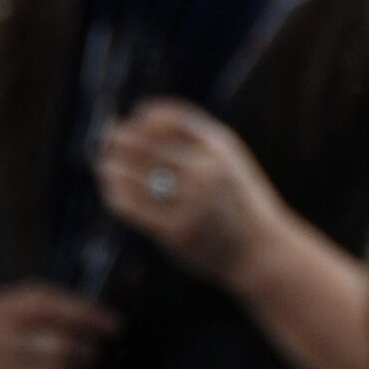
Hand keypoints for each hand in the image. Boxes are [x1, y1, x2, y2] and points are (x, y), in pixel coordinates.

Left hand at [92, 101, 291, 288]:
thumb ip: (194, 142)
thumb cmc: (239, 204)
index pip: (164, 117)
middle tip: (105, 145)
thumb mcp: (229, 161)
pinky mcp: (176, 229)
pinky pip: (129, 205)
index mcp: (220, 147)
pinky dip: (114, 195)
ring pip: (128, 174)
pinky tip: (112, 192)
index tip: (130, 125)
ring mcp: (191, 200)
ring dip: (109, 168)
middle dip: (115, 140)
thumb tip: (138, 123)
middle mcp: (206, 169)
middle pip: (140, 143)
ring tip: (105, 168)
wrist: (263, 251)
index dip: (139, 119)